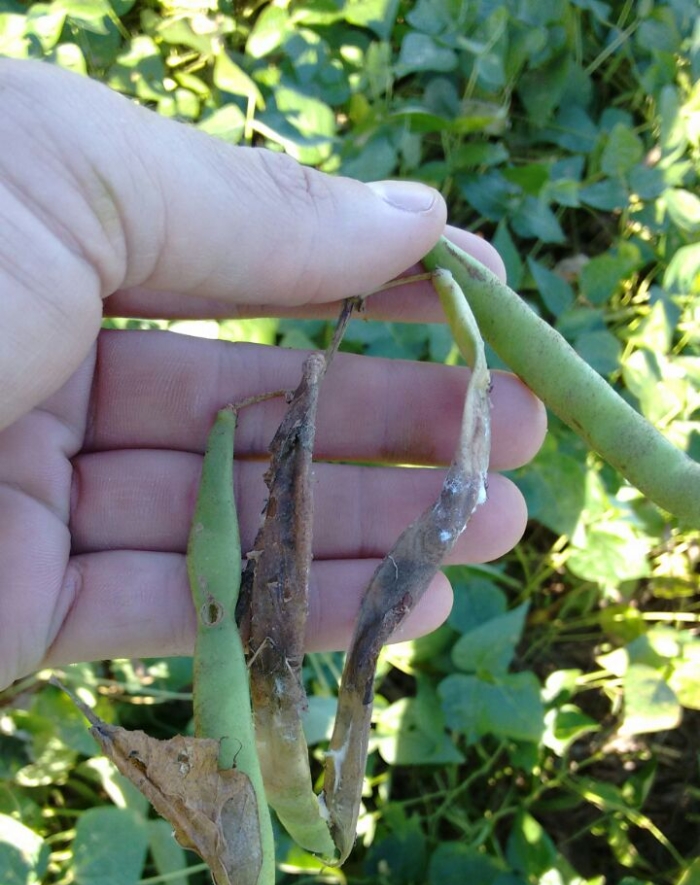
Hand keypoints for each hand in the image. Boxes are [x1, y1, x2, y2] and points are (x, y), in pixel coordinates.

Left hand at [0, 60, 545, 693]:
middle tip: (515, 434)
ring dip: (364, 524)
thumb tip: (419, 215)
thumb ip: (248, 214)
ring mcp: (19, 492)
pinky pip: (174, 607)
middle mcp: (29, 354)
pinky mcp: (7, 612)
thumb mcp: (69, 180)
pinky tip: (403, 602)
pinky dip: (288, 609)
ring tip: (496, 524)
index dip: (365, 278)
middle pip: (246, 392)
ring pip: (225, 511)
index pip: (235, 254)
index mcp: (35, 225)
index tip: (485, 306)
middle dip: (387, 415)